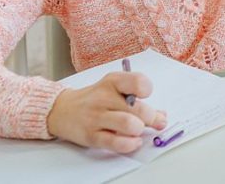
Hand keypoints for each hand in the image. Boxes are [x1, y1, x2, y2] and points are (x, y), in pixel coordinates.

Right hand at [46, 71, 166, 153]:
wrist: (62, 110)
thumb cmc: (94, 99)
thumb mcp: (115, 90)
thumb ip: (138, 101)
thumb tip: (162, 116)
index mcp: (113, 81)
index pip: (138, 81)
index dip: (147, 90)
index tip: (146, 96)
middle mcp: (104, 97)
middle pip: (138, 107)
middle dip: (151, 117)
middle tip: (154, 121)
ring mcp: (97, 117)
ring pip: (129, 124)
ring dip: (140, 129)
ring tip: (139, 130)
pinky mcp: (92, 136)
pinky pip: (116, 143)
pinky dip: (131, 144)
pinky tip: (133, 141)